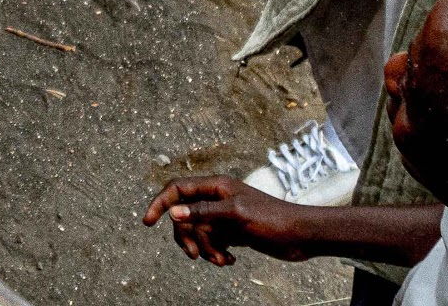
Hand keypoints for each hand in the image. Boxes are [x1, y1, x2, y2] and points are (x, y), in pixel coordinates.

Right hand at [144, 178, 329, 265]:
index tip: (147, 222)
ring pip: (197, 232)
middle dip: (187, 237)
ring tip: (222, 260)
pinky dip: (215, 253)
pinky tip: (230, 261)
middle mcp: (216, 199)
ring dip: (205, 249)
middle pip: (184, 215)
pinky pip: (211, 242)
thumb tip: (173, 212)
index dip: (160, 203)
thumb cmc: (272, 220)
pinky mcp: (231, 232)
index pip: (177, 189)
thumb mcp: (236, 215)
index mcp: (215, 186)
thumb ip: (204, 213)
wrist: (300, 237)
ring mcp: (223, 216)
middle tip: (193, 255)